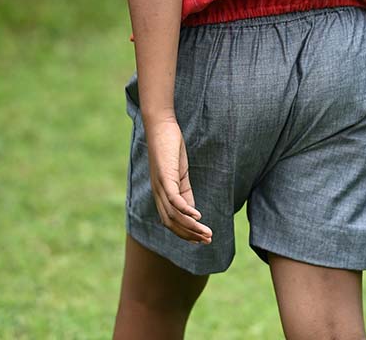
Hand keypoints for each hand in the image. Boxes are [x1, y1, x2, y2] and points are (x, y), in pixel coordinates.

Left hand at [144, 117, 212, 244]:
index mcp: (161, 195)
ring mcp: (160, 186)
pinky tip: (198, 216)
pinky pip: (175, 199)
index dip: (185, 234)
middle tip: (207, 240)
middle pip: (172, 224)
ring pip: (174, 215)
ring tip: (207, 232)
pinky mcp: (165, 177)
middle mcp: (158, 194)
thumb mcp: (180, 174)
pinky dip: (186, 210)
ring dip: (191, 227)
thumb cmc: (170, 148)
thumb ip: (185, 193)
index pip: (171, 222)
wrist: (161, 126)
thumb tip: (192, 213)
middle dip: (190, 235)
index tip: (200, 240)